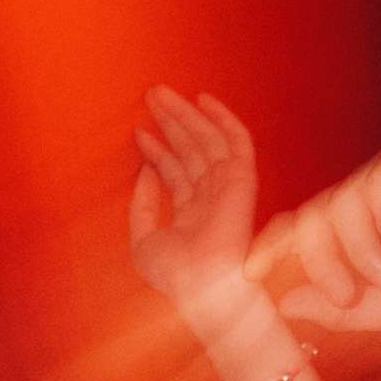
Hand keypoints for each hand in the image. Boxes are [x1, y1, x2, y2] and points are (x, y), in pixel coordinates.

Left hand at [128, 85, 259, 322]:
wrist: (202, 286)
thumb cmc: (175, 275)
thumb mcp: (144, 241)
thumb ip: (142, 205)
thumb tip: (145, 170)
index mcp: (192, 215)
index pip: (175, 174)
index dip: (157, 151)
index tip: (138, 132)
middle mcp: (211, 199)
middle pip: (190, 151)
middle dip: (171, 122)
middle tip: (150, 96)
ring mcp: (227, 188)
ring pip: (207, 141)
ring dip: (186, 115)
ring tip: (159, 93)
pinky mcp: (242, 181)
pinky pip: (236, 142)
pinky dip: (223, 119)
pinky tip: (202, 100)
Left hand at [256, 122, 380, 335]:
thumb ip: (340, 310)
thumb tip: (280, 305)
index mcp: (360, 229)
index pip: (301, 233)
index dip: (272, 253)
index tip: (250, 278)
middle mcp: (372, 194)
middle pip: (312, 216)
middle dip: (324, 263)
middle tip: (349, 297)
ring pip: (344, 201)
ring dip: (366, 252)